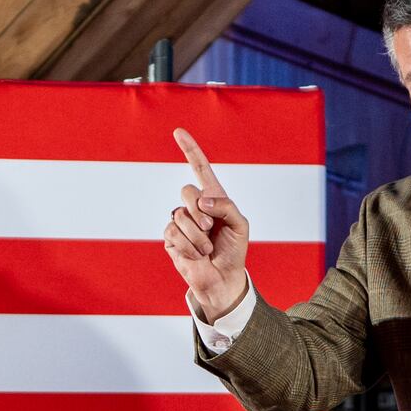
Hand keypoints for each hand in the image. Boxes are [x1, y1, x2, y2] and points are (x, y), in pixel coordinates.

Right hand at [165, 128, 250, 321]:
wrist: (222, 278)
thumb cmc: (234, 250)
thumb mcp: (240, 225)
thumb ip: (226, 206)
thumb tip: (201, 200)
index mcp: (213, 198)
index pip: (200, 168)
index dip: (190, 150)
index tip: (178, 132)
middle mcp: (194, 206)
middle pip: (187, 191)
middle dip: (201, 212)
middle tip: (211, 229)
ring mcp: (181, 221)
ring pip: (180, 215)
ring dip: (197, 236)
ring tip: (206, 248)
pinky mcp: (170, 237)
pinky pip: (173, 232)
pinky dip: (188, 245)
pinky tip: (196, 254)